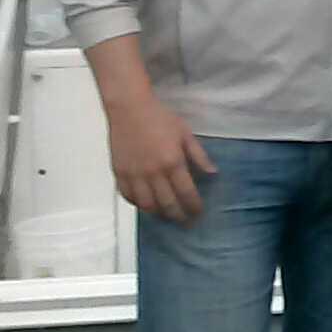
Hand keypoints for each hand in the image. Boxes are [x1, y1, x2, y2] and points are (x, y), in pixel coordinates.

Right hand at [104, 90, 214, 223]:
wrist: (129, 108)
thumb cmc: (160, 118)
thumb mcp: (185, 134)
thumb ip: (199, 156)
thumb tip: (213, 173)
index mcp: (173, 162)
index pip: (186, 192)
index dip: (194, 206)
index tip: (199, 213)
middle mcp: (153, 173)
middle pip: (167, 203)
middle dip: (178, 215)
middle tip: (185, 222)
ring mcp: (134, 174)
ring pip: (146, 204)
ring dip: (158, 213)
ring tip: (167, 216)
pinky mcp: (119, 173)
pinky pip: (128, 196)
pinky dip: (138, 204)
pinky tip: (146, 205)